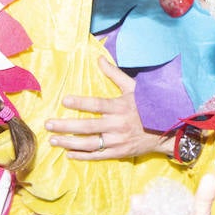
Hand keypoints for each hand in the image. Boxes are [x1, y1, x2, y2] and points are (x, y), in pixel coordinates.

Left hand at [46, 56, 169, 158]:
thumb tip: (98, 58)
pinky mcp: (120, 152)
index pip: (97, 105)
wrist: (167, 131)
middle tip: (48, 124)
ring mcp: (118, 141)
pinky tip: (69, 153)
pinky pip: (98, 155)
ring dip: (69, 142)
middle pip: (88, 126)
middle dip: (66, 126)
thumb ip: (114, 74)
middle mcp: (118, 125)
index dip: (80, 103)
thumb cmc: (148, 106)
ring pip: (90, 143)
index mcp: (120, 107)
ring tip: (53, 140)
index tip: (64, 101)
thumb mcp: (134, 88)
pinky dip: (83, 156)